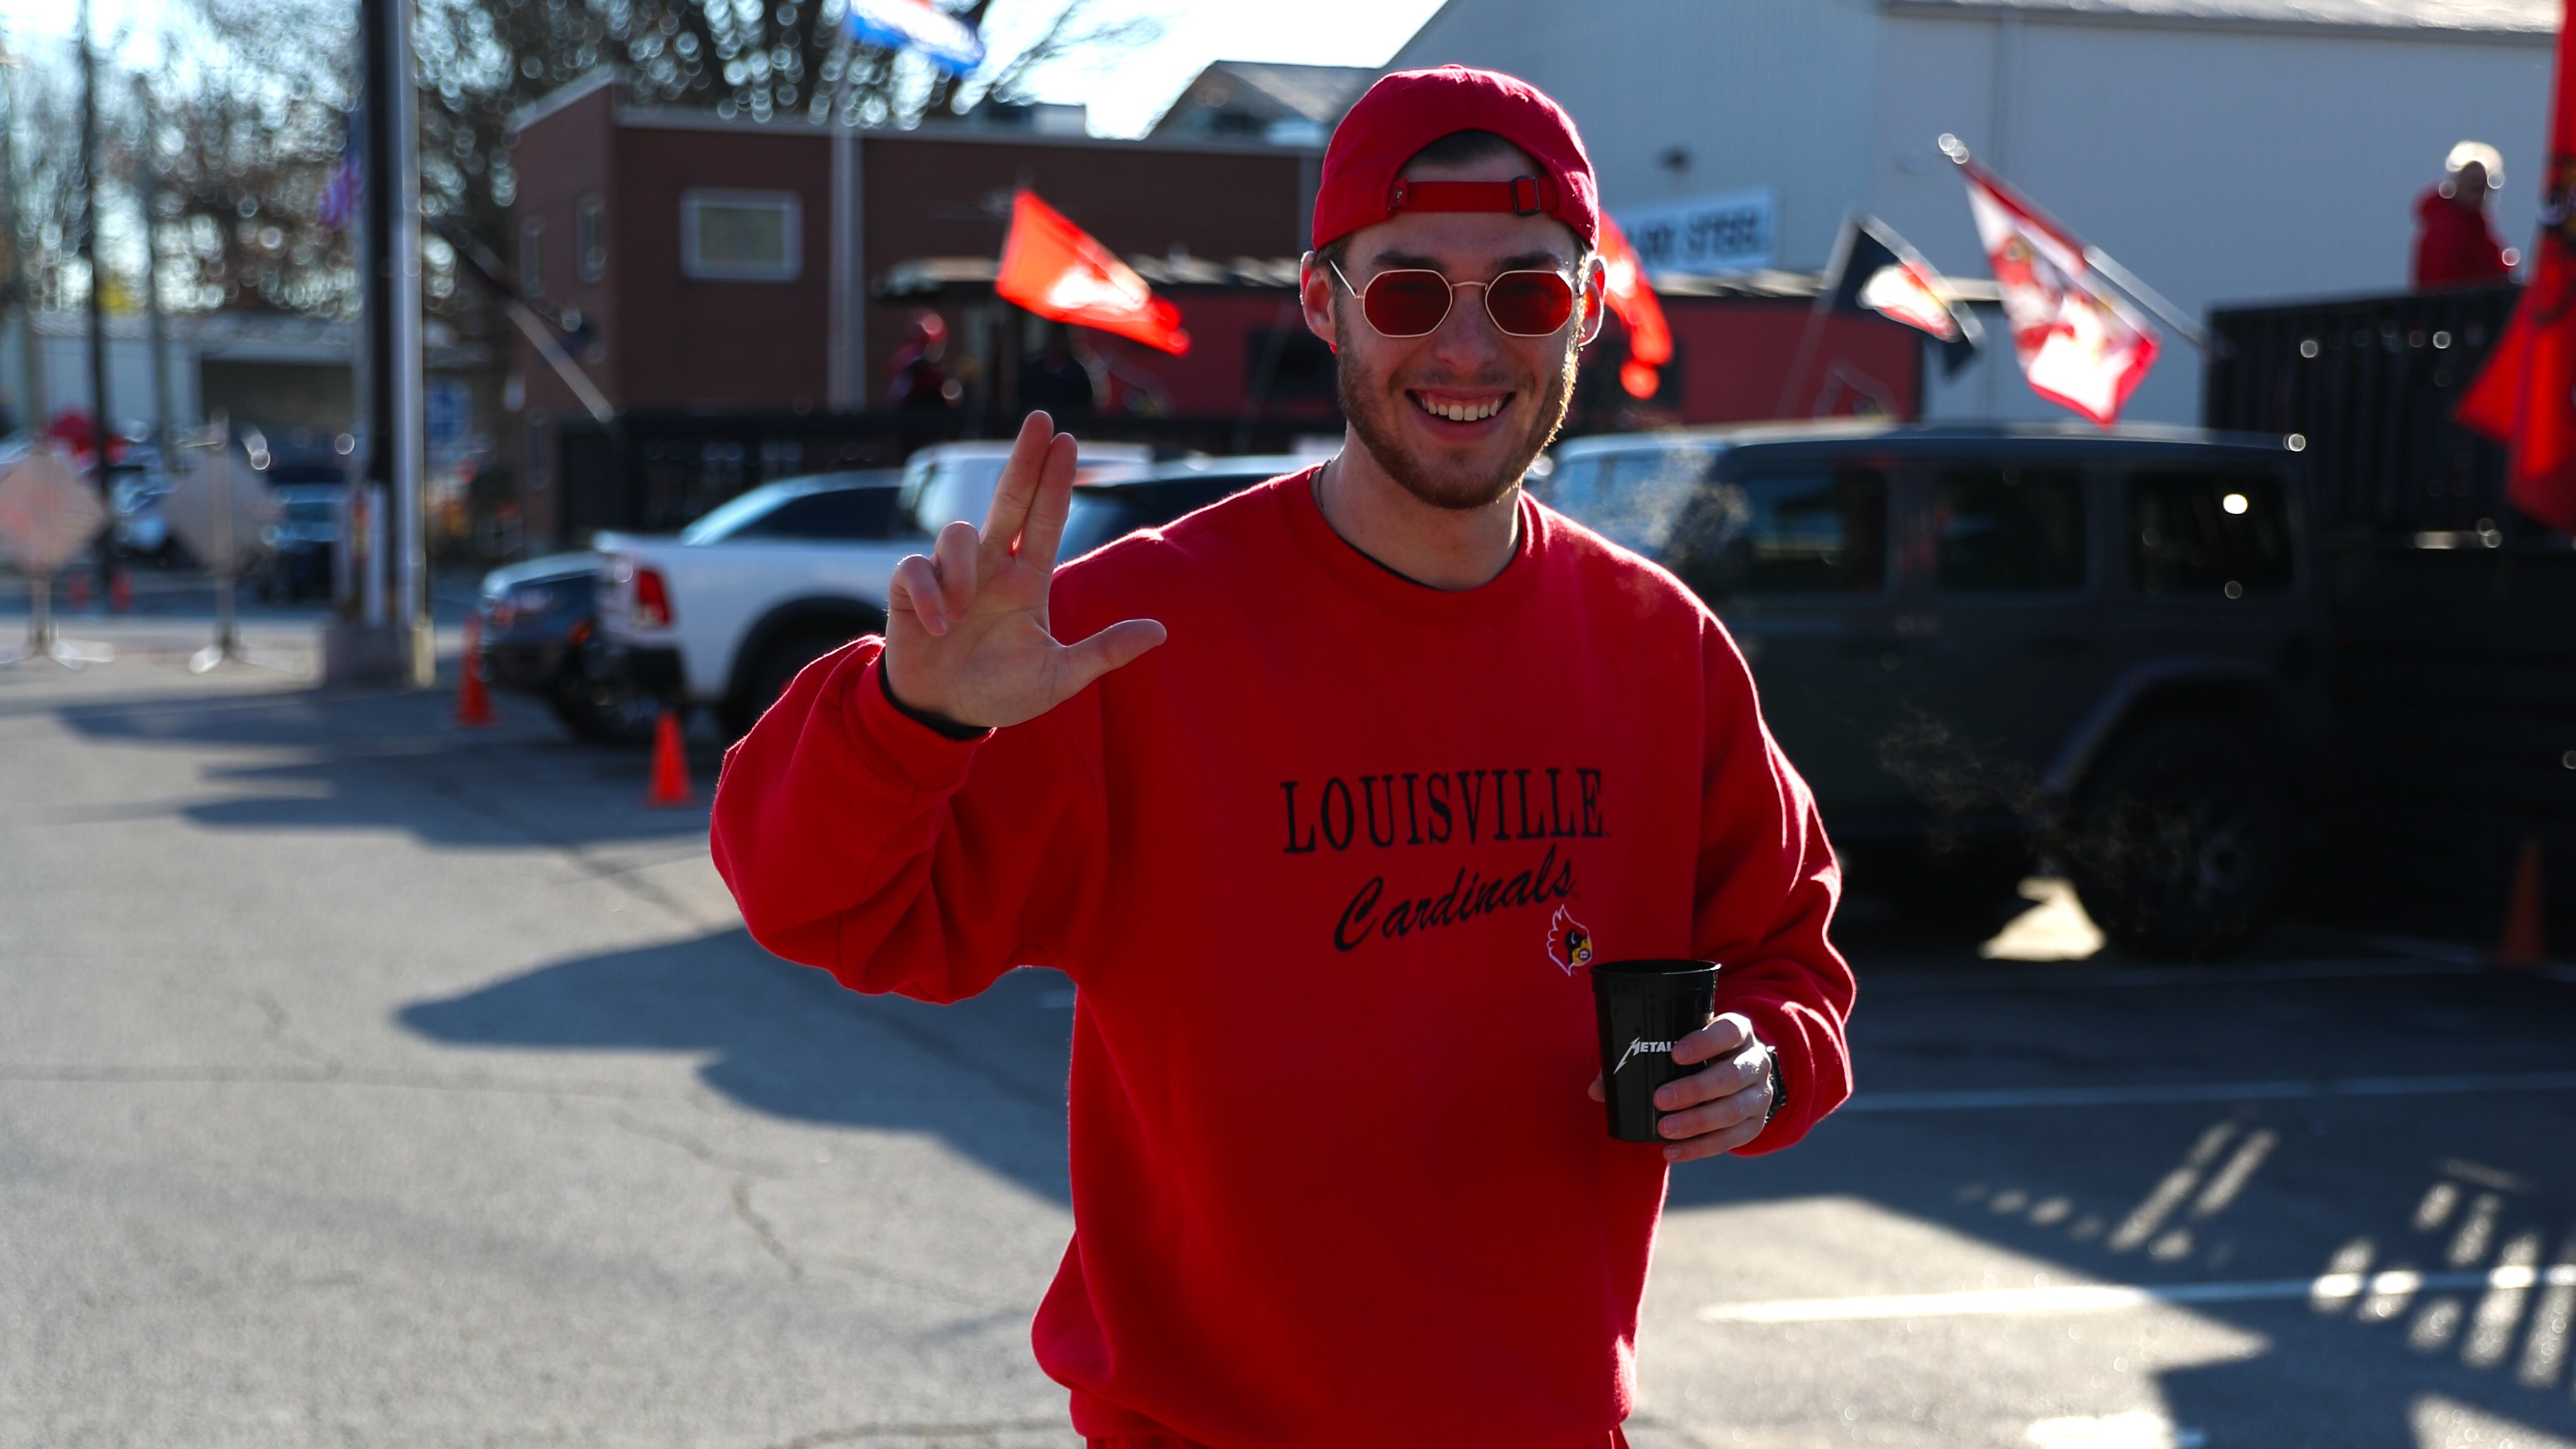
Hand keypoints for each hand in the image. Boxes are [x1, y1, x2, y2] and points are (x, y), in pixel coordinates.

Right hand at [884, 411, 1167, 729]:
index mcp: (1028, 580)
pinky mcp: (911, 588)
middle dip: (1025, 459)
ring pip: (957, 532)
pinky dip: (930, 594)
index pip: (1046, 519)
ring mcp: (951, 574)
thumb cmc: (1001, 692)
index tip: (1067, 439)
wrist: (943, 713)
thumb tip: (1160, 631)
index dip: (1055, 481)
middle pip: (1009, 498)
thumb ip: (1103, 653)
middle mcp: (992, 566)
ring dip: (963, 571)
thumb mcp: (1059, 678)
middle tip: (1041, 419)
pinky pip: (917, 568)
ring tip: (962, 617)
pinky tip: (940, 626)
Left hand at [1586, 1012, 1774, 1162]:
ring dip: (1698, 1122)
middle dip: (1696, 1089)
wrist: (1740, 1071)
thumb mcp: (1681, 1043)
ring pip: (1735, 1110)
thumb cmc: (1699, 1054)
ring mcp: (1761, 1094)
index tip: (1675, 1054)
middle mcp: (1756, 1060)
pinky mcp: (1757, 1123)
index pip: (1728, 1031)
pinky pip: (1733, 1139)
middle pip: (1733, 1075)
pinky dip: (1701, 1148)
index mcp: (1738, 1031)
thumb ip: (1640, 1057)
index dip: (1705, 1042)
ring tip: (1664, 1130)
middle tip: (1660, 1099)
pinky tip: (1673, 1151)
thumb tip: (1597, 1089)